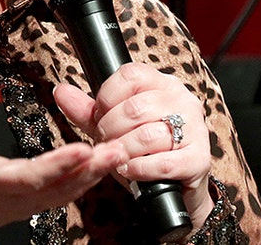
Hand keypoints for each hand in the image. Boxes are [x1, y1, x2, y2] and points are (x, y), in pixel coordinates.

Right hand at [0, 92, 123, 243]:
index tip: (81, 149)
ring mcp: (23, 205)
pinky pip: (61, 195)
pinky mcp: (29, 205)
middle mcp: (12, 197)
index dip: (57, 165)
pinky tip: (100, 166)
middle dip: (90, 169)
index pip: (28, 176)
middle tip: (116, 149)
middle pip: (57, 187)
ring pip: (64, 193)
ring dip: (92, 175)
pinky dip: (83, 181)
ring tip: (117, 153)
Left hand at [54, 63, 213, 224]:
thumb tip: (60, 91)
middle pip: (135, 107)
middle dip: (111, 129)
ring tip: (118, 157)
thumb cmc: (143, 150)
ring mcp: (195, 128)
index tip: (101, 116)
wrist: (174, 185)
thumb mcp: (112, 126)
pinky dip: (140, 169)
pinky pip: (163, 162)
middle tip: (107, 142)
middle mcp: (182, 100)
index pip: (129, 75)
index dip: (106, 97)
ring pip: (148, 135)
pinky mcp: (199, 159)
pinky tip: (130, 170)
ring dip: (124, 151)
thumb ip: (87, 110)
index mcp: (161, 83)